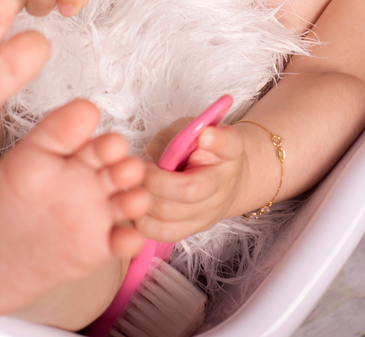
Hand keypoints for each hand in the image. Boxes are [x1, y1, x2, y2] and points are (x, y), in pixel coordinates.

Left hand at [139, 119, 246, 243]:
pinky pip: (163, 233)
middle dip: (152, 180)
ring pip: (169, 216)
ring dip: (144, 202)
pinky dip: (144, 220)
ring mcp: (210, 212)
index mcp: (228, 152)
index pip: (229, 145)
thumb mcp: (189, 131)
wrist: (224, 178)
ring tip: (136, 188)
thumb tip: (150, 161)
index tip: (204, 136)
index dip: (217, 139)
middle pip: (187, 191)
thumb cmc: (201, 149)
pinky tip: (139, 204)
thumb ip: (171, 140)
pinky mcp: (194, 229)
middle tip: (138, 169)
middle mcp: (223, 185)